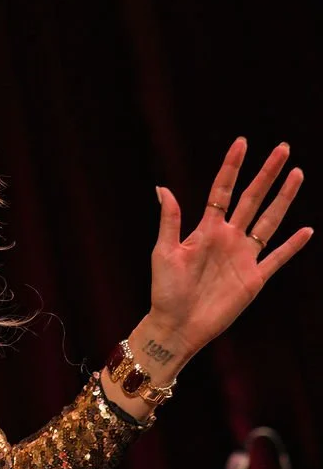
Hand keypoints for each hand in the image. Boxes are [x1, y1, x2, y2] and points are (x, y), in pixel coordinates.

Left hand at [149, 139, 311, 357]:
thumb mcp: (164, 253)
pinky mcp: (254, 279)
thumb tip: (163, 188)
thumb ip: (170, 221)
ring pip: (269, 221)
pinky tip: (306, 230)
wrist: (177, 325)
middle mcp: (228, 239)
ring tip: (296, 174)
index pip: (222, 191)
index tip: (242, 143)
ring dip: (283, 198)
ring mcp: (243, 257)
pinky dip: (292, 246)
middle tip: (282, 148)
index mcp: (206, 230)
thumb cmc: (165, 291)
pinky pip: (277, 258)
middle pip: (252, 198)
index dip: (232, 167)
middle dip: (267, 174)